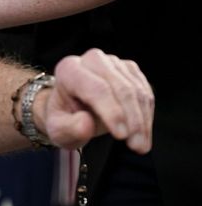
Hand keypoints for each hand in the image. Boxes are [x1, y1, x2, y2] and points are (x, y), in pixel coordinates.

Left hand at [37, 49, 153, 153]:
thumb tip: (86, 124)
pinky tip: (142, 134)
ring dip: (142, 121)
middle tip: (136, 146)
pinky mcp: (130, 70)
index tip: (121, 135)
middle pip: (121, 88)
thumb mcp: (58, 129)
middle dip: (132, 119)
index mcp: (69, 69)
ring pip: (137, 91)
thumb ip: (68, 128)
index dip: (111, 111)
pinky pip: (145, 94)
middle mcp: (92, 60)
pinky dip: (146, 117)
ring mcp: (113, 63)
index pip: (96, 88)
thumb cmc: (63, 117)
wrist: (71, 109)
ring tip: (139, 145)